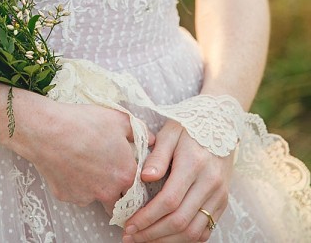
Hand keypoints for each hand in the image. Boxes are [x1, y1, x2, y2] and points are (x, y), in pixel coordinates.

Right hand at [15, 101, 154, 217]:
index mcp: (125, 174)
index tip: (127, 169)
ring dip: (96, 186)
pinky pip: (76, 194)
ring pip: (97, 196)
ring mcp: (87, 197)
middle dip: (117, 188)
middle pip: (120, 198)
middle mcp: (109, 192)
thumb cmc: (83, 122)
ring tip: (85, 162)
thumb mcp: (117, 118)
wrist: (47, 131)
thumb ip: (139, 131)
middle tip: (106, 168)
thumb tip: (151, 139)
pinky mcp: (67, 197)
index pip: (139, 186)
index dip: (133, 177)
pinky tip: (70, 164)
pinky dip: (76, 183)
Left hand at [122, 119, 233, 241]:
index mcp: (194, 164)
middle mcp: (209, 183)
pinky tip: (167, 237)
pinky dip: (186, 239)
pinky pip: (205, 230)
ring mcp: (219, 195)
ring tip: (145, 240)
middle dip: (153, 234)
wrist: (221, 122)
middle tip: (131, 237)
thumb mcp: (170, 132)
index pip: (169, 200)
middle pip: (180, 221)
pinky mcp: (223, 202)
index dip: (147, 217)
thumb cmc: (189, 125)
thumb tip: (144, 177)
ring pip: (194, 232)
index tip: (129, 224)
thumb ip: (157, 155)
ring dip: (167, 241)